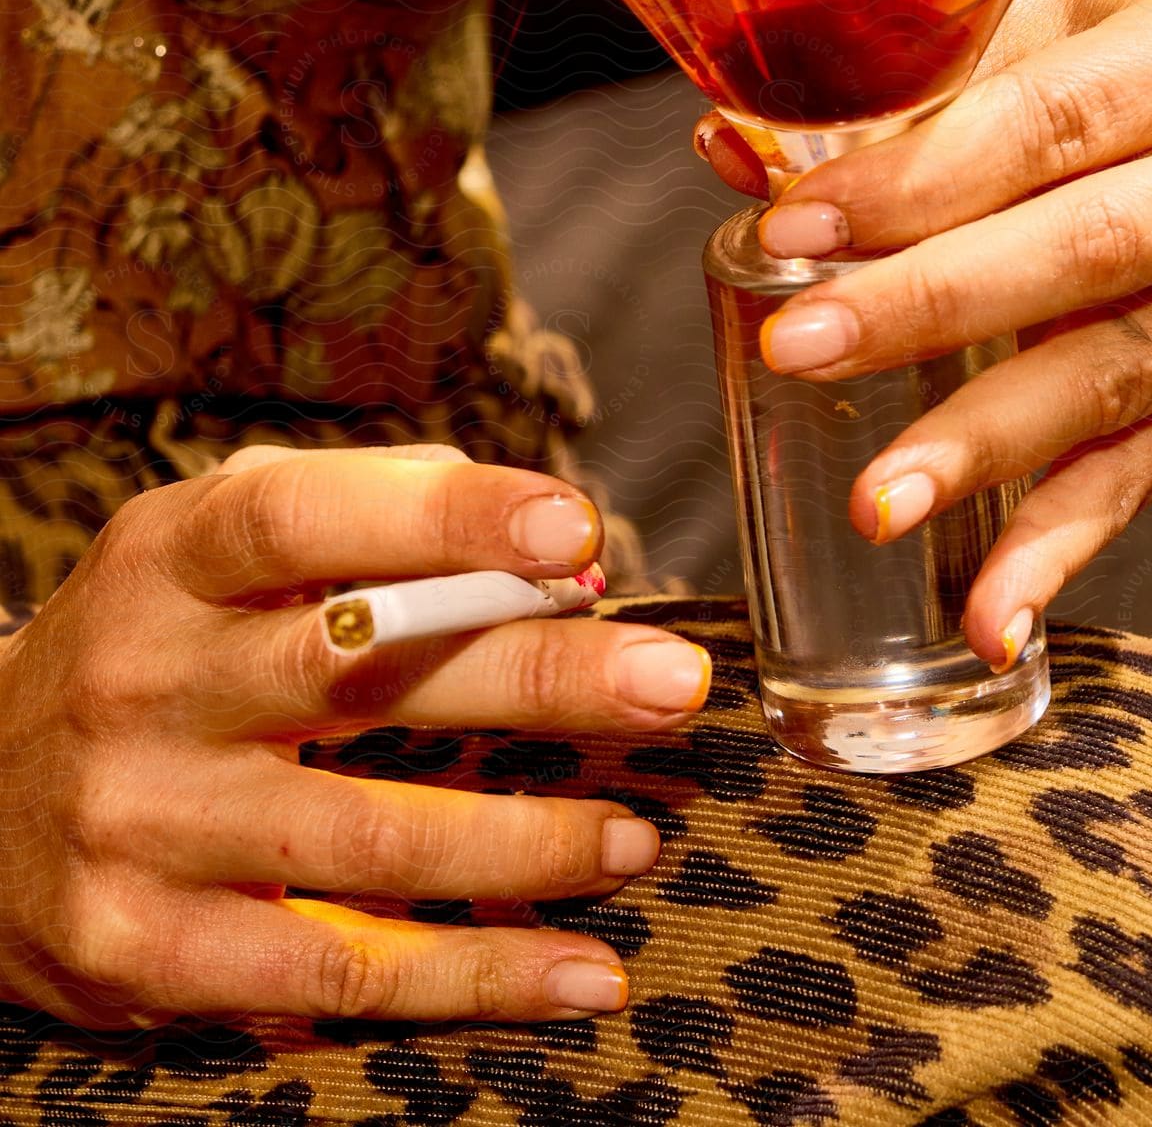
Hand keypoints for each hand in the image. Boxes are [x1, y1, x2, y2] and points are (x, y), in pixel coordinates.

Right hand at [0, 445, 710, 1027]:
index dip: (447, 516)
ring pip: (372, 837)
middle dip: (540, 674)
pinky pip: (339, 973)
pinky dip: (475, 975)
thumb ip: (365, 517)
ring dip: (530, 840)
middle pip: (364, 671)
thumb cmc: (154, 647)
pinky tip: (581, 972)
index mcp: (166, 559)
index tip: (577, 528)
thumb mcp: (211, 548)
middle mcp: (146, 681)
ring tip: (639, 835)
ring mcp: (139, 822)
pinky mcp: (143, 949)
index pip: (307, 516)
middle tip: (674, 682)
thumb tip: (554, 547)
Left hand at [698, 0, 1151, 664]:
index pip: (1049, 121)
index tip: (789, 234)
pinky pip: (1150, 468)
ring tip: (874, 504)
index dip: (914, 183)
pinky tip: (991, 612)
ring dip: (986, 449)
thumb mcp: (1001, 27)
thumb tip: (728, 152)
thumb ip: (879, 93)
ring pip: (1120, 378)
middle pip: (1091, 252)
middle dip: (931, 309)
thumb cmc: (1077, 42)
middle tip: (797, 352)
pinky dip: (1060, 543)